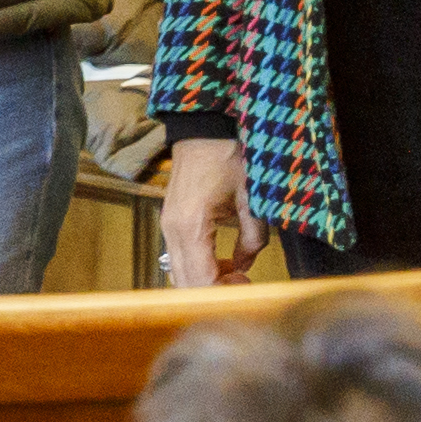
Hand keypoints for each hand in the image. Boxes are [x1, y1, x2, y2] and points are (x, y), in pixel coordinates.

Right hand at [159, 133, 258, 280]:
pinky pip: (179, 257)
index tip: (248, 284)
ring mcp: (167, 226)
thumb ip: (253, 237)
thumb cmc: (228, 155)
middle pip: (184, 283)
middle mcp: (172, 230)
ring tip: (233, 274)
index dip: (224, 292)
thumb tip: (246, 264)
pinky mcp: (170, 222)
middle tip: (243, 285)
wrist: (204, 128)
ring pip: (179, 273)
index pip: (201, 280)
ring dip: (204, 282)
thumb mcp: (251, 198)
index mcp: (192, 225)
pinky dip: (198, 268)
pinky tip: (221, 262)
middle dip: (213, 293)